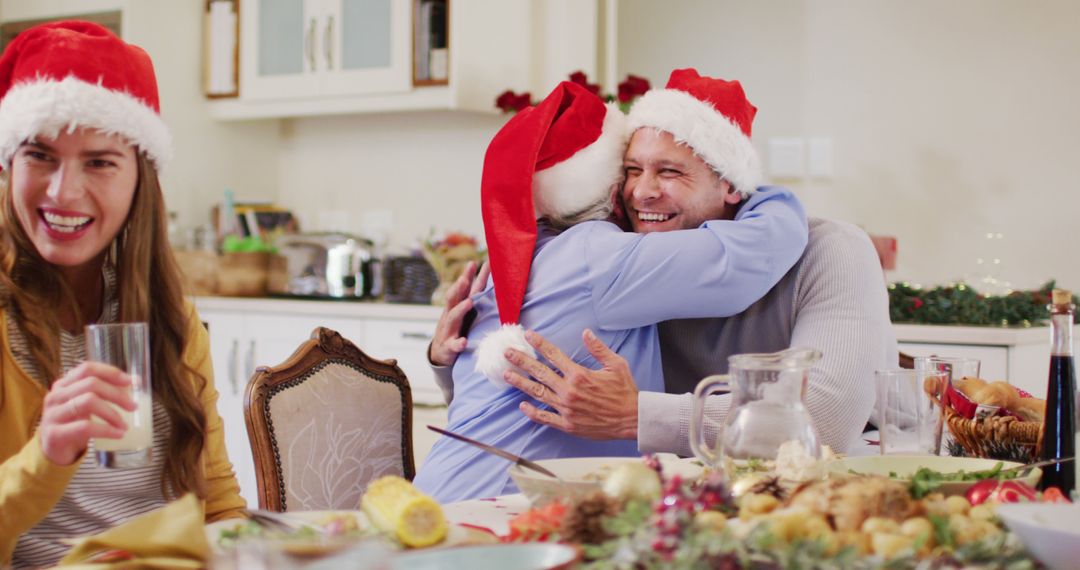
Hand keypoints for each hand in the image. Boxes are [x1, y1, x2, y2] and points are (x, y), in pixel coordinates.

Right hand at [38, 362, 135, 465]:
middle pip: (91, 384)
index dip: (111, 373)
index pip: (88, 369)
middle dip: (117, 394)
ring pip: (88, 402)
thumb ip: (100, 393)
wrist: (52, 452)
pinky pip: (85, 427)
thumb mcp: (84, 406)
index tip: (133, 382)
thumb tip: (133, 384)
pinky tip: (118, 434)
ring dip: (112, 413)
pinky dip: (106, 430)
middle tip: (133, 406)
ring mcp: (53, 414)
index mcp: (64, 384)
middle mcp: (56, 395)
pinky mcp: (54, 433)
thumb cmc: (73, 425)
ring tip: (125, 425)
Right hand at [428, 260, 488, 366]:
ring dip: (460, 310)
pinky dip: (458, 343)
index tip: (474, 262)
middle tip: (465, 278)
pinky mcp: (449, 346)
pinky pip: (453, 345)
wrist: (441, 352)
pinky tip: (464, 342)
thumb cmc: (456, 329)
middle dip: (459, 287)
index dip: (468, 276)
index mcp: (458, 307)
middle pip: (453, 298)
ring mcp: (449, 330)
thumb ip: (474, 298)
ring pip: (453, 318)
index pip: (464, 289)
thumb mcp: (464, 312)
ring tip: (469, 303)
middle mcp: (451, 315)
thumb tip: (492, 282)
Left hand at [503, 329, 637, 439]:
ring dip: (521, 383)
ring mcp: (566, 408)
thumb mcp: (616, 364)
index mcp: (579, 374)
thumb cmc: (625, 391)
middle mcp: (569, 391)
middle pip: (539, 372)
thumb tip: (585, 333)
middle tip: (507, 353)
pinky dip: (532, 412)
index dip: (539, 343)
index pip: (553, 355)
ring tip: (507, 375)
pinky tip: (522, 406)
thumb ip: (598, 349)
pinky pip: (545, 418)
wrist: (632, 419)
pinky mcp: (568, 424)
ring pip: (538, 393)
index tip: (528, 335)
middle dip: (521, 361)